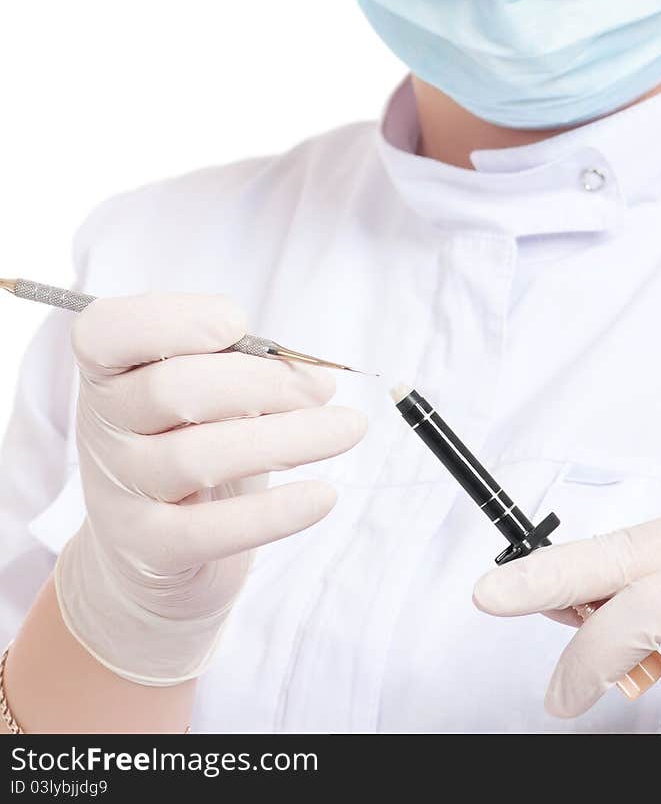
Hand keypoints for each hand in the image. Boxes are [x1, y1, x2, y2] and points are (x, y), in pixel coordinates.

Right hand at [57, 292, 367, 685]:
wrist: (147, 554)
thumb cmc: (187, 444)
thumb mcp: (196, 393)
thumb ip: (229, 365)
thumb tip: (302, 369)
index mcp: (109, 373)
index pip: (106, 332)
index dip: (173, 320)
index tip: (238, 324)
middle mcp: (100, 429)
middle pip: (173, 389)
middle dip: (262, 382)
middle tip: (322, 388)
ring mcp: (118, 492)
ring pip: (200, 457)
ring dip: (289, 438)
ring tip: (348, 429)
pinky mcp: (148, 550)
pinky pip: (212, 531)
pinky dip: (274, 513)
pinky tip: (324, 496)